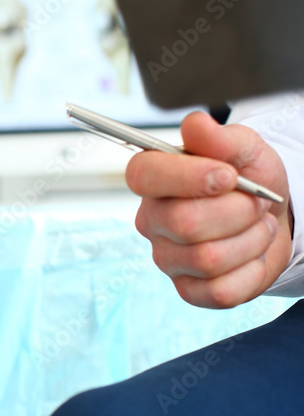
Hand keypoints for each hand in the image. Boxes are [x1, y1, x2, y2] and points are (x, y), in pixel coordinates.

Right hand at [126, 111, 292, 307]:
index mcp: (154, 180)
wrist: (271, 216)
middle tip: (255, 202)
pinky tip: (251, 256)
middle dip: (237, 212)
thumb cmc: (248, 179)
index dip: (187, 177)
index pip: (143, 176)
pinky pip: (220, 291)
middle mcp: (152, 220)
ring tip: (256, 226)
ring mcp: (167, 258)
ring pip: (207, 259)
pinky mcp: (189, 290)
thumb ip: (220, 137)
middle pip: (184, 223)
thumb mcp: (243, 149)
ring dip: (250, 240)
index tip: (228, 176)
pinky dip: (251, 272)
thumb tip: (195, 124)